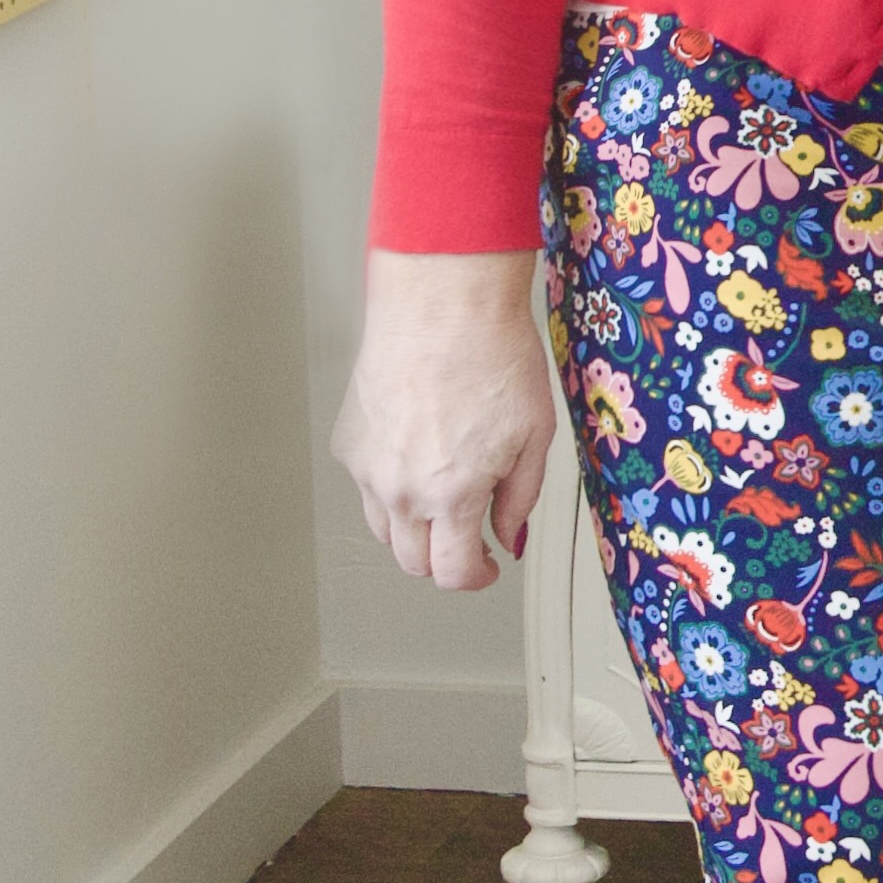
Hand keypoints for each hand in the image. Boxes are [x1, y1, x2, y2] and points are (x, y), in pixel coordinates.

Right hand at [334, 250, 557, 590]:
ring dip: (413, 529)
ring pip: (383, 528)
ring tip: (442, 501)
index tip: (484, 568)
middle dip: (443, 558)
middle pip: (412, 560)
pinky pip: (367, 485)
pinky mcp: (349, 441)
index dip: (473, 579)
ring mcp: (368, 467)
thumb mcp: (533, 437)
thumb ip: (520, 499)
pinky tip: (416, 457)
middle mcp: (400, 489)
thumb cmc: (491, 355)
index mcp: (451, 494)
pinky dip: (389, 487)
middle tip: (468, 539)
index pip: (450, 573)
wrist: (443, 303)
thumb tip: (509, 536)